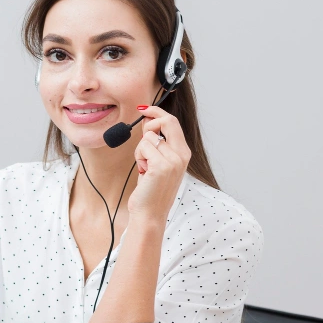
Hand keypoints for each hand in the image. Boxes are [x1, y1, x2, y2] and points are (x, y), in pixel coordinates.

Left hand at [127, 106, 190, 221]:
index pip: (172, 122)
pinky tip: (143, 172)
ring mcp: (173, 160)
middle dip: (150, 124)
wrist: (150, 213)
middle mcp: (181, 155)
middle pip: (166, 121)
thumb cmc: (151, 190)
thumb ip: (158, 143)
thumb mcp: (158, 163)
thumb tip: (149, 121)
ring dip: (140, 151)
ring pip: (148, 137)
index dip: (157, 112)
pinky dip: (138, 157)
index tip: (144, 109)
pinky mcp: (161, 166)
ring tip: (145, 168)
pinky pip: (143, 147)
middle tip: (143, 143)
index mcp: (183, 153)